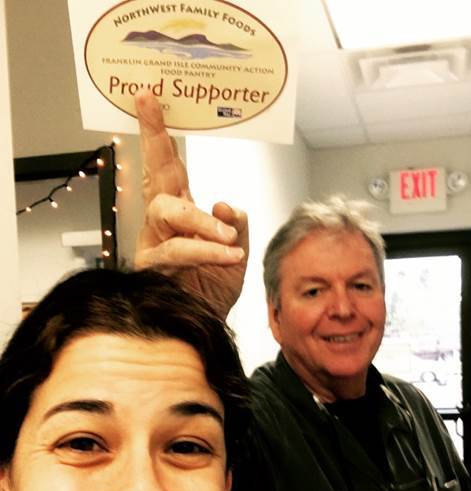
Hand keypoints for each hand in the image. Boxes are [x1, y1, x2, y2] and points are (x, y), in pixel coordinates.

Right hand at [134, 90, 248, 316]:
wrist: (207, 327)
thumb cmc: (214, 289)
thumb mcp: (235, 252)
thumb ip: (235, 223)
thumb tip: (225, 201)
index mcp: (181, 214)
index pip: (169, 168)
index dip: (159, 135)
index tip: (150, 97)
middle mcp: (162, 225)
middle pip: (157, 179)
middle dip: (155, 142)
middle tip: (154, 109)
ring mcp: (153, 245)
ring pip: (167, 213)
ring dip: (200, 220)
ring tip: (229, 237)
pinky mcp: (151, 269)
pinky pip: (177, 251)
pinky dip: (206, 250)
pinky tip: (228, 254)